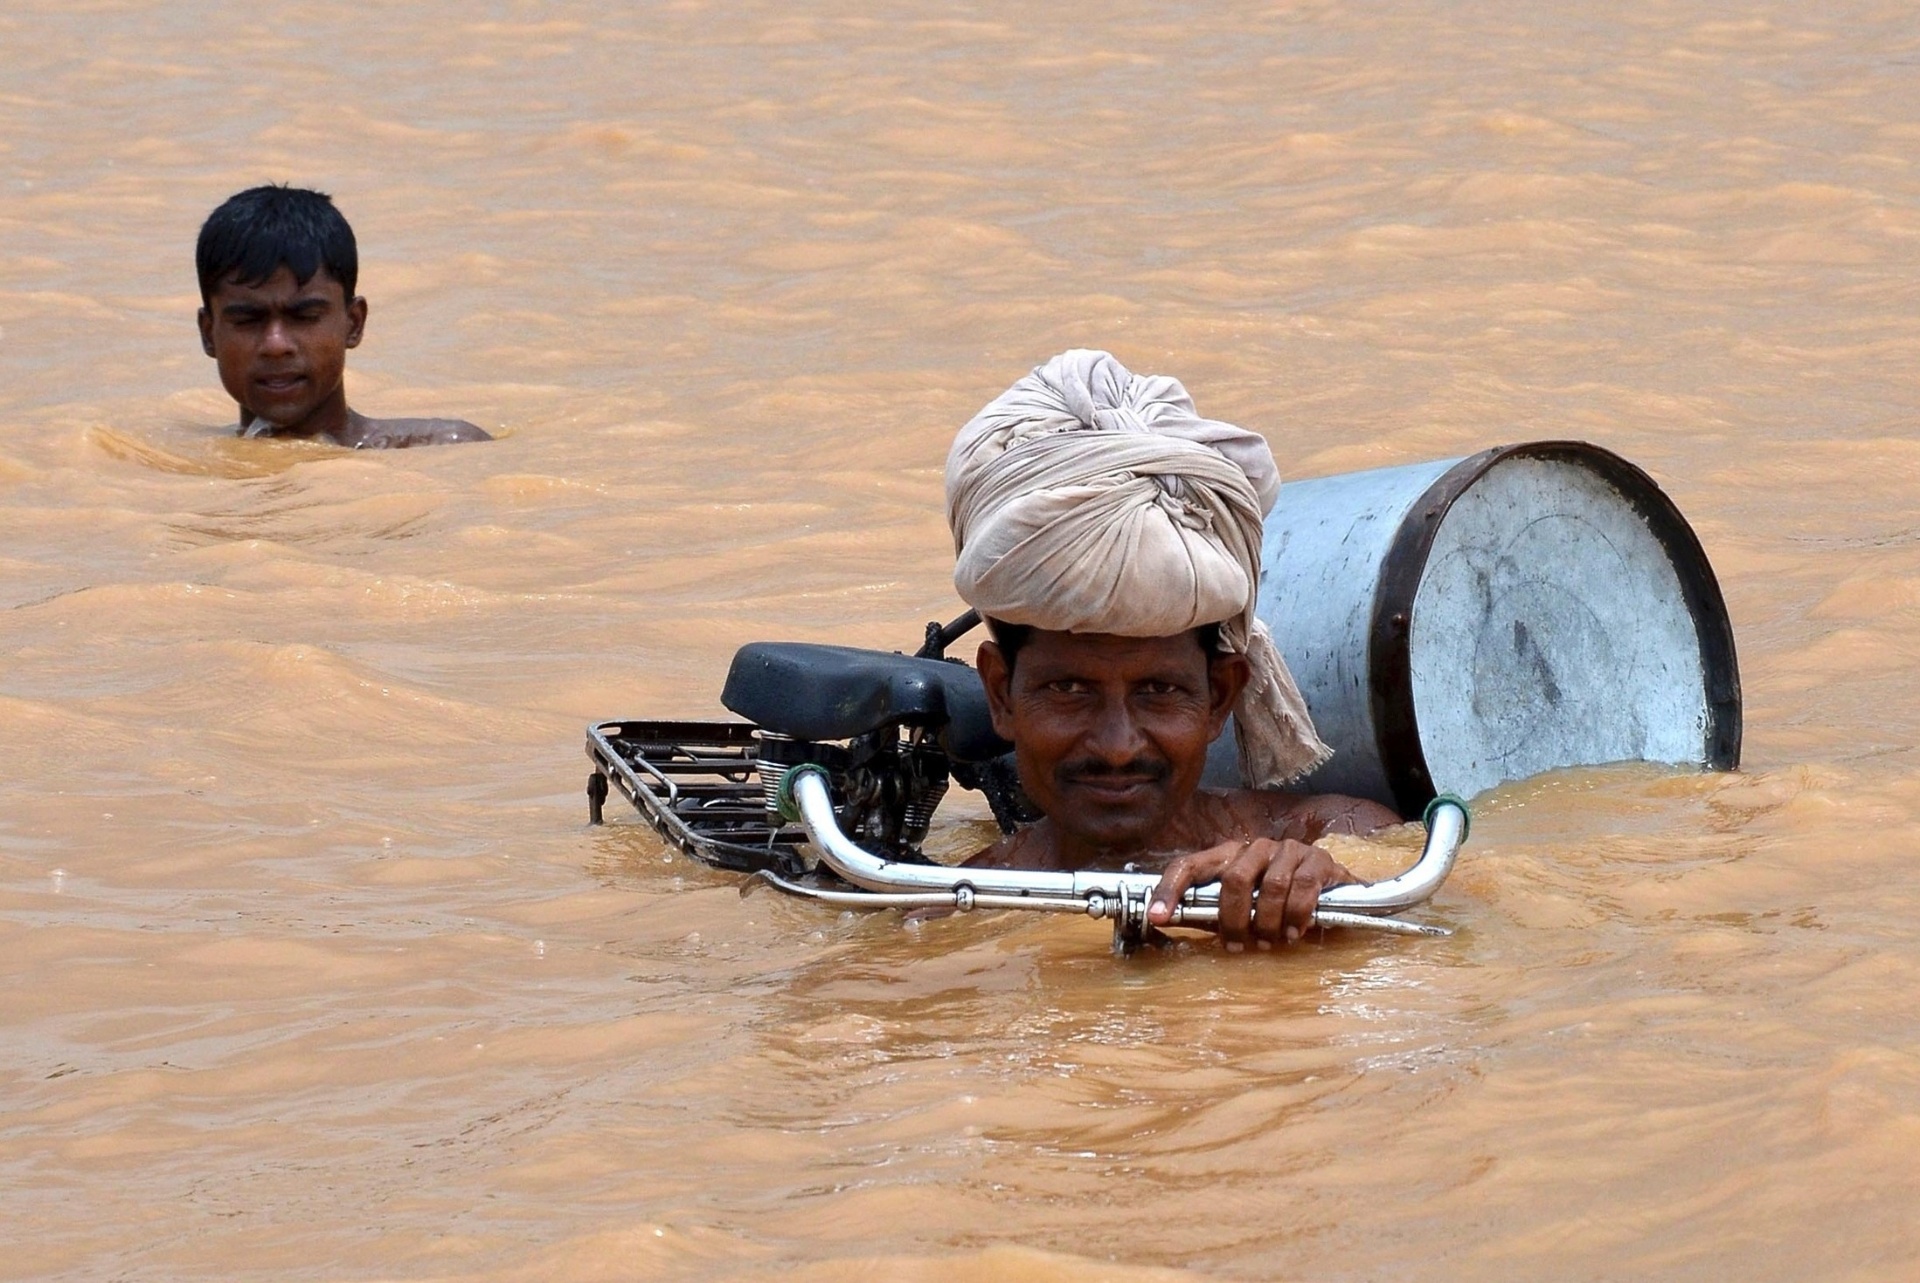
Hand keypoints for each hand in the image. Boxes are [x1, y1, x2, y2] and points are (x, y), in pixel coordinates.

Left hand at [1147, 838, 1356, 950]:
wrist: (1335, 896)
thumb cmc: (1278, 905)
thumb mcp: (1239, 910)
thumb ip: (1207, 914)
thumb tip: (1165, 922)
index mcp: (1228, 856)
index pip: (1189, 865)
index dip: (1169, 889)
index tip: (1157, 918)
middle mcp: (1255, 848)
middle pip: (1234, 878)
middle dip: (1233, 919)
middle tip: (1236, 945)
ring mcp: (1288, 850)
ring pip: (1271, 886)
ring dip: (1268, 921)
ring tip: (1270, 942)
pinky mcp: (1318, 860)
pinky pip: (1303, 886)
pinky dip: (1297, 914)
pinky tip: (1295, 932)